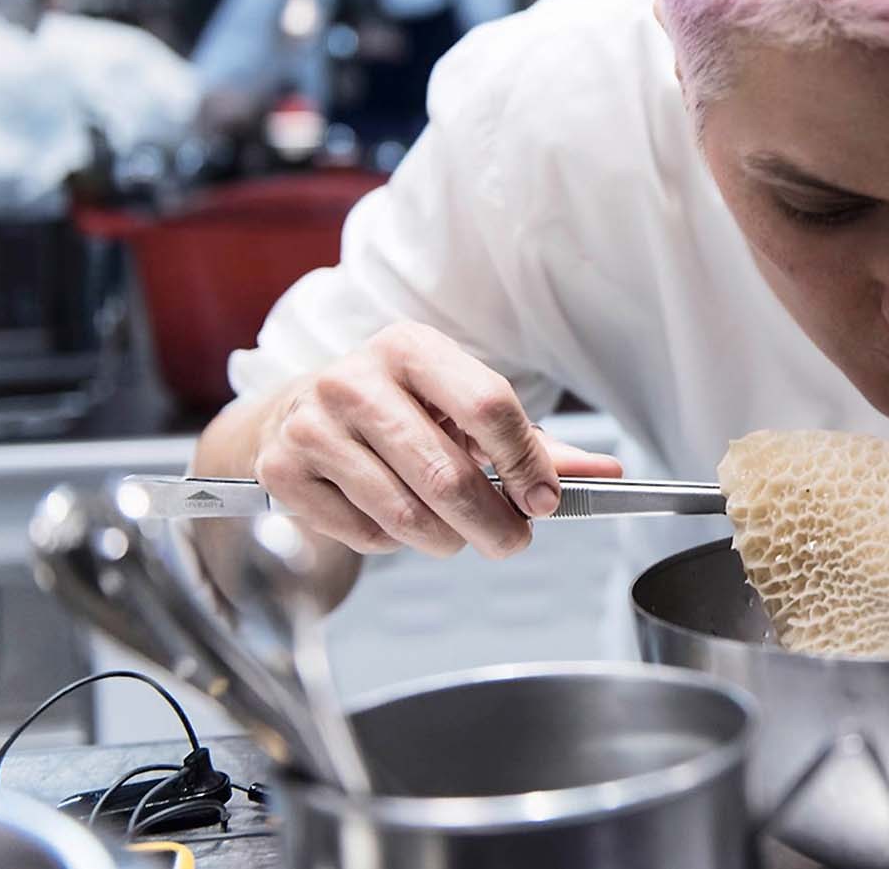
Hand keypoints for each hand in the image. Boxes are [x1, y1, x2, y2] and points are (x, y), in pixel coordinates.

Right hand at [249, 322, 621, 559]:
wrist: (300, 413)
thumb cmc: (402, 409)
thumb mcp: (462, 407)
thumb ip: (533, 444)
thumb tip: (605, 474)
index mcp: (411, 347)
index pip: (489, 406)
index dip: (526, 463)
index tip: (545, 500)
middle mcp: (355, 379)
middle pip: (448, 473)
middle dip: (495, 523)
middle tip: (513, 541)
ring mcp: (312, 425)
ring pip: (408, 514)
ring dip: (448, 538)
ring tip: (456, 531)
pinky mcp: (283, 472)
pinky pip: (365, 533)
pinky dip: (395, 542)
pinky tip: (395, 517)